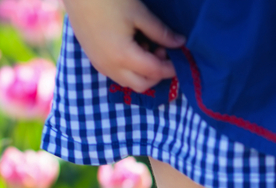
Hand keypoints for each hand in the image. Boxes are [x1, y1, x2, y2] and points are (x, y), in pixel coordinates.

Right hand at [64, 0, 184, 90]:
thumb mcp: (140, 14)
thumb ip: (161, 32)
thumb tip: (179, 43)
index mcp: (123, 57)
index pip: (154, 72)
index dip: (171, 68)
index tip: (181, 58)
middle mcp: (110, 67)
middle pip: (142, 84)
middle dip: (157, 74)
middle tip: (162, 50)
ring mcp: (100, 64)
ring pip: (128, 82)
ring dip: (143, 72)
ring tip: (146, 46)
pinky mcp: (93, 58)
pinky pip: (116, 73)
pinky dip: (129, 69)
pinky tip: (132, 46)